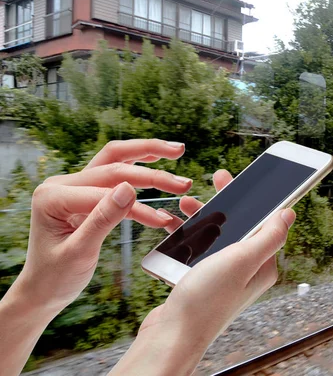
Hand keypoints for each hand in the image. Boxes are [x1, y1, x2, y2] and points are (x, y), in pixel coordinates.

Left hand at [15, 139, 192, 311]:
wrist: (42, 291)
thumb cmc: (55, 277)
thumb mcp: (79, 252)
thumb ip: (103, 218)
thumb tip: (129, 188)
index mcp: (53, 196)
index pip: (104, 188)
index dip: (137, 203)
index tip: (163, 219)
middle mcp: (62, 184)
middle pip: (113, 161)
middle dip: (150, 161)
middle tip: (180, 154)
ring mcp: (74, 187)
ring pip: (117, 162)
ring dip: (147, 155)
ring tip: (176, 152)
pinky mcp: (86, 195)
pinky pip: (117, 183)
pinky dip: (142, 185)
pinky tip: (162, 185)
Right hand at [110, 172, 295, 374]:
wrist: (171, 336)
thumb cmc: (206, 301)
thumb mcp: (241, 261)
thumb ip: (267, 236)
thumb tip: (289, 213)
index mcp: (262, 265)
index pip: (265, 222)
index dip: (256, 197)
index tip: (244, 178)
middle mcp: (246, 270)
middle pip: (241, 225)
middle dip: (227, 202)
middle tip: (216, 179)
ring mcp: (224, 276)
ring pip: (218, 235)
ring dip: (205, 217)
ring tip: (189, 203)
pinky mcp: (204, 281)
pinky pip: (200, 249)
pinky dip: (190, 236)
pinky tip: (176, 228)